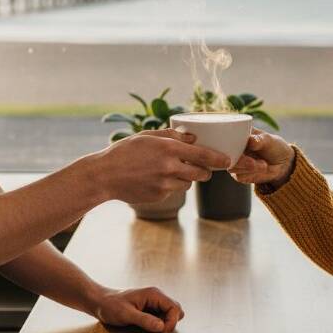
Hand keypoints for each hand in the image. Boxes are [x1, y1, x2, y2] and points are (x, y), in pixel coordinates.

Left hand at [90, 286, 184, 332]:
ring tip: (151, 329)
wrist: (100, 302)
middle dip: (170, 323)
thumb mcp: (127, 314)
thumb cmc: (111, 304)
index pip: (174, 307)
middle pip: (175, 310)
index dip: (171, 322)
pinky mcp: (150, 309)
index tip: (162, 331)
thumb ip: (145, 320)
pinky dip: (159, 324)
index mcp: (153, 294)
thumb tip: (161, 326)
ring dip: (165, 324)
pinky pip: (161, 317)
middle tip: (158, 331)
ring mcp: (153, 302)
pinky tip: (148, 327)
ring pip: (170, 314)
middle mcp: (156, 296)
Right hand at [94, 129, 230, 203]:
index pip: (204, 156)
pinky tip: (154, 179)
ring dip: (186, 178)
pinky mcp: (160, 197)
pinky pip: (173, 191)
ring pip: (188, 183)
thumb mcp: (147, 136)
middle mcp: (170, 167)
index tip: (228, 161)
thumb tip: (193, 138)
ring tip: (169, 171)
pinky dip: (170, 185)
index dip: (219, 159)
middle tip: (202, 167)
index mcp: (169, 149)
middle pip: (202, 173)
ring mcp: (165, 185)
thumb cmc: (125, 152)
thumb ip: (172, 136)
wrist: (104, 176)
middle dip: (205, 171)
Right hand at [230, 128, 295, 188]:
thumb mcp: (269, 140)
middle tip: (253, 162)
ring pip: (232, 167)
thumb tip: (251, 141)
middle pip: (225, 155)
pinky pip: (238, 176)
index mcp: (236, 135)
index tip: (242, 146)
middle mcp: (232, 149)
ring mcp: (234, 162)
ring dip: (248, 167)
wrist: (283, 163)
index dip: (228, 142)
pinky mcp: (238, 174)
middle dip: (240, 160)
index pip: (225, 137)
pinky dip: (251, 173)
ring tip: (263, 164)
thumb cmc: (273, 146)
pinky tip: (261, 169)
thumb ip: (259, 140)